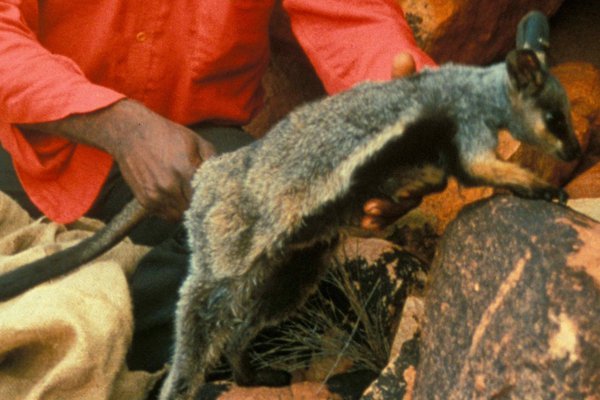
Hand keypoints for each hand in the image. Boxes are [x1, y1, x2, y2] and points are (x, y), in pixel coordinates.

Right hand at [20, 99, 215, 220]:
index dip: (211, 198)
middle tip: (202, 198)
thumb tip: (224, 175)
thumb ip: (212, 159)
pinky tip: (173, 196)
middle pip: (194, 209)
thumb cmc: (166, 134)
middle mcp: (170, 187)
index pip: (206, 197)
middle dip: (199, 204)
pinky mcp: (145, 201)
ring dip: (185, 208)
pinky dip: (171, 209)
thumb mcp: (195, 140)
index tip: (215, 196)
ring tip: (187, 196)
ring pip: (180, 215)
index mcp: (186, 170)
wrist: (130, 133)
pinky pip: (165, 215)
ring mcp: (156, 196)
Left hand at [360, 52, 416, 230]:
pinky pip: (389, 214)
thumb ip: (401, 82)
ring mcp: (405, 184)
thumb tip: (403, 57)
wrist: (379, 121)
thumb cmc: (396, 109)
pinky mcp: (389, 193)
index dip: (419, 187)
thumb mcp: (396, 95)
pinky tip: (362, 224)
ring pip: (401, 208)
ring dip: (384, 214)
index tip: (403, 193)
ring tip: (364, 215)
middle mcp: (421, 171)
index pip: (433, 175)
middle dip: (394, 205)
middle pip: (416, 197)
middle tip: (370, 205)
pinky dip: (378, 220)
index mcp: (428, 151)